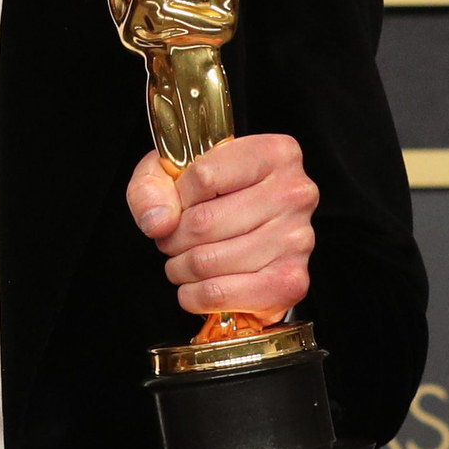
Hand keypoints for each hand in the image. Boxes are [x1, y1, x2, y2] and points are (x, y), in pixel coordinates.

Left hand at [124, 134, 316, 319]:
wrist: (247, 233)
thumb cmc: (212, 197)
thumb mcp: (171, 173)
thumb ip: (151, 187)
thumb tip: (160, 221)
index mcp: (274, 154)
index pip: (204, 176)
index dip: (177, 197)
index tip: (178, 203)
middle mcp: (295, 194)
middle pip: (203, 222)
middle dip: (173, 238)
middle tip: (174, 238)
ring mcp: (298, 239)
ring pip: (207, 261)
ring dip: (181, 267)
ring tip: (186, 259)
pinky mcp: (291, 282)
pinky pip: (220, 294)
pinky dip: (195, 295)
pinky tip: (198, 284)